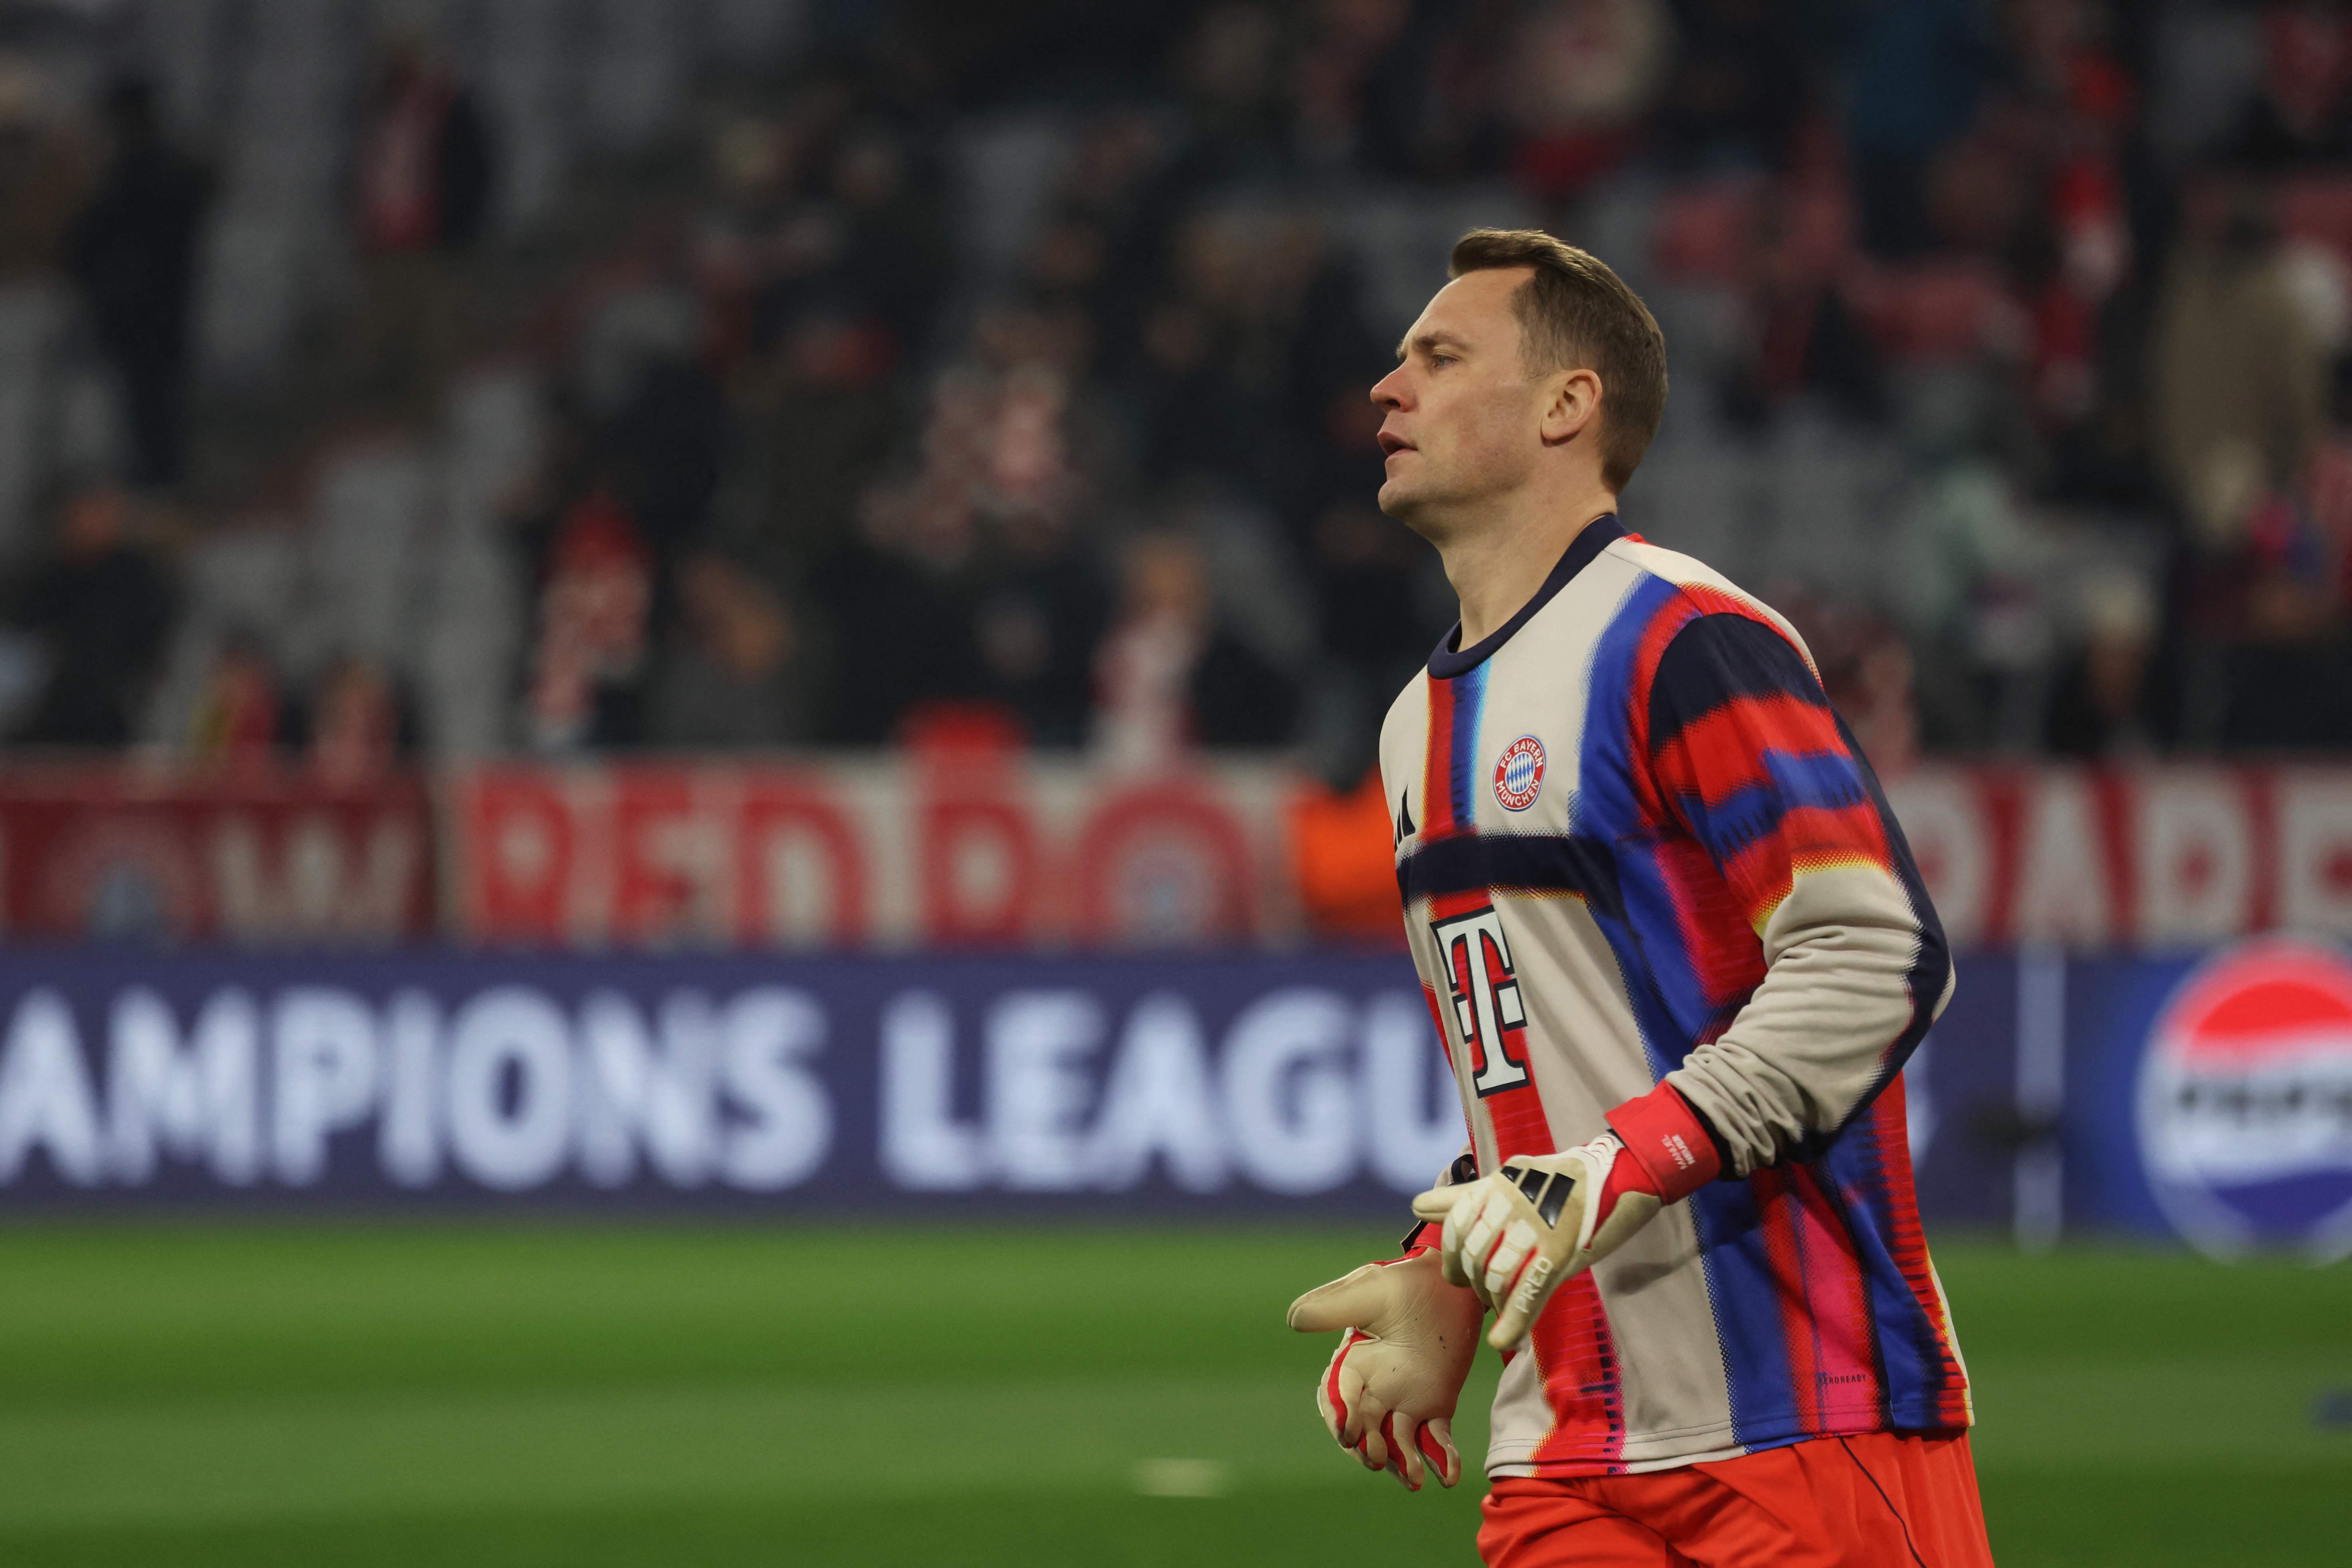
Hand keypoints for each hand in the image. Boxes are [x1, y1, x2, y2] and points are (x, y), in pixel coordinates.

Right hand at [1286, 1248, 1480, 1490]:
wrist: (1452, 1281)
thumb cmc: (1405, 1281)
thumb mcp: (1368, 1291)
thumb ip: (1331, 1306)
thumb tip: (1292, 1321)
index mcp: (1352, 1363)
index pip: (1337, 1400)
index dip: (1339, 1417)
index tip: (1347, 1431)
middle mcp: (1375, 1387)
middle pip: (1363, 1429)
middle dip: (1366, 1447)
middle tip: (1376, 1457)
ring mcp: (1405, 1399)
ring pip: (1396, 1442)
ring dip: (1402, 1463)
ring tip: (1414, 1478)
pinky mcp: (1436, 1404)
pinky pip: (1435, 1439)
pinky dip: (1441, 1459)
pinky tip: (1448, 1475)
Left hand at [1409, 1133, 1661, 1352]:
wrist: (1615, 1174)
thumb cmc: (1556, 1183)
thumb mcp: (1506, 1181)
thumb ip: (1461, 1198)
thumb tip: (1417, 1207)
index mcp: (1497, 1187)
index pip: (1456, 1226)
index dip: (1451, 1254)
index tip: (1456, 1270)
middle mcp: (1510, 1206)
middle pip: (1473, 1255)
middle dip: (1473, 1279)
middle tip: (1484, 1289)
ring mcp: (1535, 1231)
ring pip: (1496, 1276)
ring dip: (1495, 1299)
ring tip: (1501, 1305)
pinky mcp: (1560, 1254)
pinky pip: (1528, 1292)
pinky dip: (1514, 1322)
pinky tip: (1501, 1341)